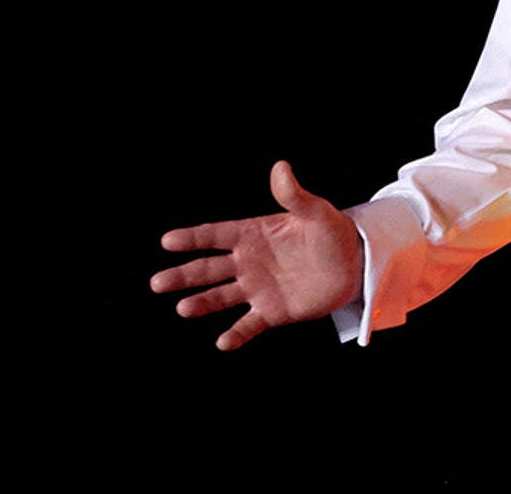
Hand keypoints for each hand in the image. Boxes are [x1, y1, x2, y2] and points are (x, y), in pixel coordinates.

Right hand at [150, 160, 362, 349]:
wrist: (353, 265)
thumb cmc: (332, 233)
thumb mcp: (316, 212)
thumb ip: (294, 195)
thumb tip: (281, 167)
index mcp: (252, 234)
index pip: (216, 234)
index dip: (192, 238)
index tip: (167, 241)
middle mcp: (248, 262)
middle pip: (208, 269)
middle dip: (183, 276)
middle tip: (157, 283)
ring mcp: (257, 288)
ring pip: (221, 297)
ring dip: (202, 303)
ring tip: (183, 308)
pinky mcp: (271, 312)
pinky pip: (249, 324)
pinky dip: (236, 334)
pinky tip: (223, 342)